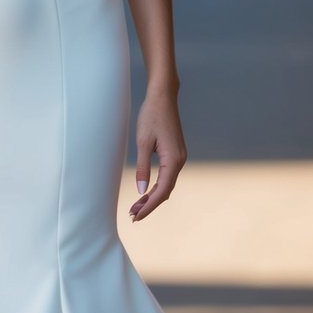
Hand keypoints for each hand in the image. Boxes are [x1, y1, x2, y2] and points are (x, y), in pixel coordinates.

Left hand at [129, 86, 186, 222]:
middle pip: (166, 191)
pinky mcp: (176, 153)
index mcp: (174, 160)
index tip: (136, 216)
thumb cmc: (151, 116)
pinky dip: (156, 185)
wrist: (163, 96)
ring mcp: (179, 157)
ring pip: (167, 184)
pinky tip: (146, 191)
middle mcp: (180, 161)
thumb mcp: (142, 142)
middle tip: (132, 215)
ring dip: (152, 196)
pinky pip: (167, 175)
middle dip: (149, 204)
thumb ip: (142, 167)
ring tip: (135, 206)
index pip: (162, 191)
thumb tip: (141, 191)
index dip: (149, 206)